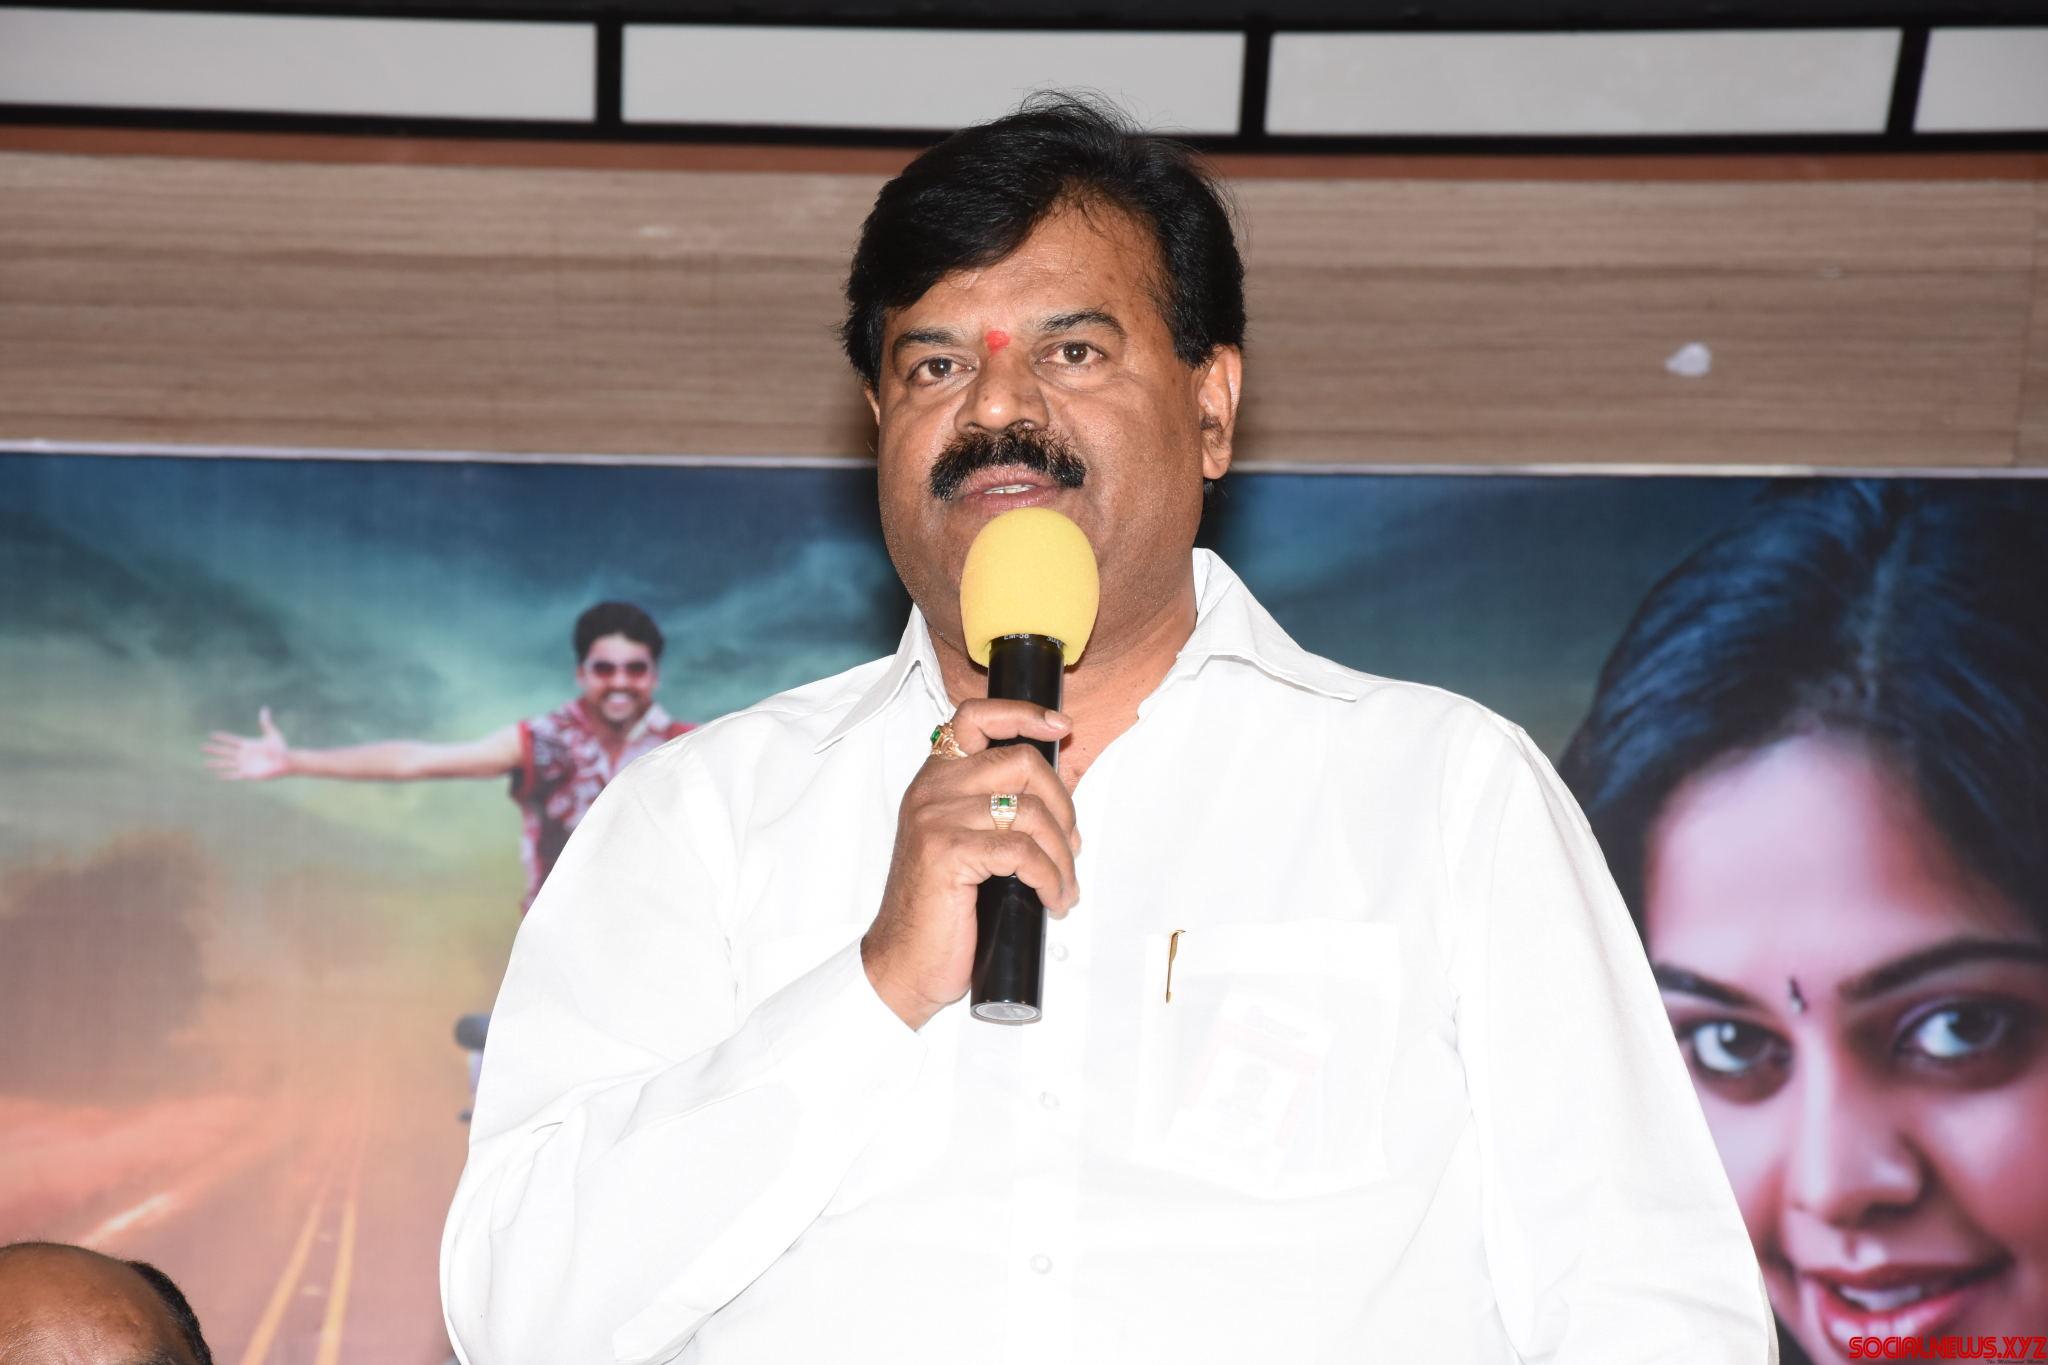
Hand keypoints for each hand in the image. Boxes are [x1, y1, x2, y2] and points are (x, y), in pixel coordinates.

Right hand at [203, 706, 290, 780]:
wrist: (286, 762)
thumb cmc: (281, 748)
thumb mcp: (272, 734)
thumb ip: (266, 723)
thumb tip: (265, 709)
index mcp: (248, 744)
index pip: (231, 740)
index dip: (222, 738)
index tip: (211, 735)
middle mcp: (244, 754)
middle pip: (225, 751)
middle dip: (214, 750)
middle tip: (202, 747)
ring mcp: (245, 764)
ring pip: (226, 764)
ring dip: (216, 764)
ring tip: (206, 764)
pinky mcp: (248, 774)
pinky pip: (234, 775)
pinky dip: (226, 776)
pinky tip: (218, 775)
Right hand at [862, 701, 1080, 1030]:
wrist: (905, 962)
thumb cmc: (940, 909)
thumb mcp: (964, 843)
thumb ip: (994, 809)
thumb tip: (1059, 794)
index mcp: (934, 780)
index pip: (975, 717)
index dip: (1023, 714)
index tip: (1060, 727)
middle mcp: (931, 790)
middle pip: (1021, 762)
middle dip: (1064, 805)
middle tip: (1071, 846)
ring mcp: (937, 819)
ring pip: (1030, 812)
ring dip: (1063, 855)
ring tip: (1064, 885)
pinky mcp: (948, 852)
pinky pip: (1023, 851)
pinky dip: (1051, 877)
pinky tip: (1053, 898)